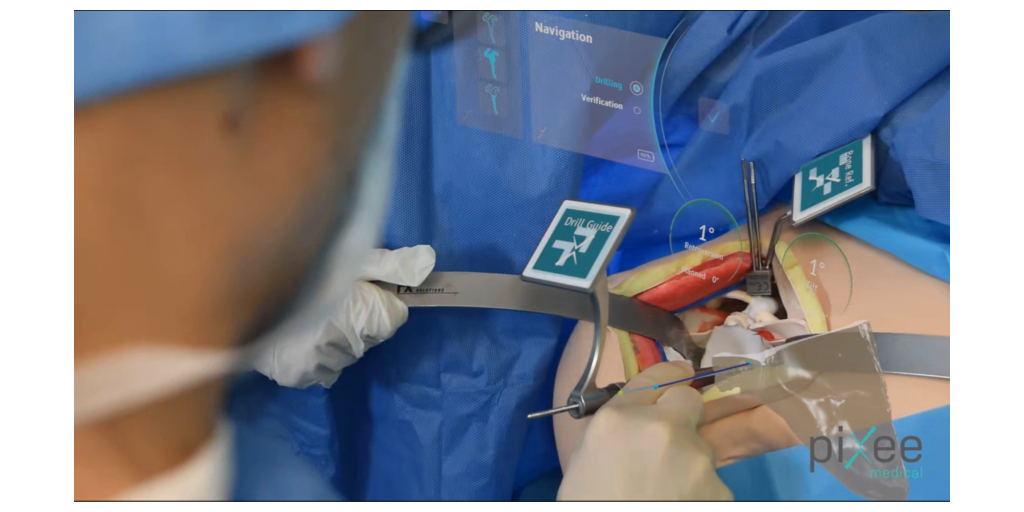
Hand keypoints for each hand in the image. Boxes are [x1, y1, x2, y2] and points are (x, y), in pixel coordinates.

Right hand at [252, 245, 434, 387]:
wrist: (240, 289)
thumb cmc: (305, 267)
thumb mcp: (351, 257)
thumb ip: (391, 265)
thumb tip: (428, 263)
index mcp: (367, 316)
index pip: (393, 317)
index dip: (376, 299)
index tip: (356, 287)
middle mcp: (349, 347)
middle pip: (368, 336)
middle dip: (355, 319)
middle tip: (326, 299)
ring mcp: (322, 365)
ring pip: (344, 354)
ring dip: (333, 339)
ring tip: (307, 316)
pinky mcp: (298, 377)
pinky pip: (319, 370)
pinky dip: (312, 356)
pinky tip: (296, 337)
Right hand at [558, 362, 732, 500]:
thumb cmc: (589, 500)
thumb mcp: (587, 458)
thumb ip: (616, 428)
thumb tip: (638, 419)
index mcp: (619, 418)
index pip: (656, 374)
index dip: (670, 374)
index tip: (679, 376)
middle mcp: (662, 428)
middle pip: (689, 400)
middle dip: (683, 415)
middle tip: (668, 442)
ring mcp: (696, 458)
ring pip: (702, 446)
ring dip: (689, 461)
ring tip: (666, 490)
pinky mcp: (719, 490)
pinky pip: (712, 482)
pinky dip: (699, 493)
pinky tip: (678, 503)